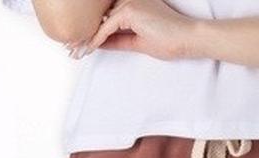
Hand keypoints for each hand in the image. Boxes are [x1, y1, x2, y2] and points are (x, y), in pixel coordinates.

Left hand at [69, 0, 199, 59]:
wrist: (188, 39)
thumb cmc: (171, 40)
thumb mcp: (138, 42)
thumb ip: (118, 40)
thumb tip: (101, 44)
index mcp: (132, 3)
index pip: (106, 17)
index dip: (92, 31)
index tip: (79, 44)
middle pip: (100, 18)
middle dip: (84, 34)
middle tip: (71, 48)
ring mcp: (128, 2)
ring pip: (100, 23)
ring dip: (85, 38)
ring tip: (75, 51)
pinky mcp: (129, 11)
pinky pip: (106, 29)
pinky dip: (95, 41)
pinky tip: (87, 50)